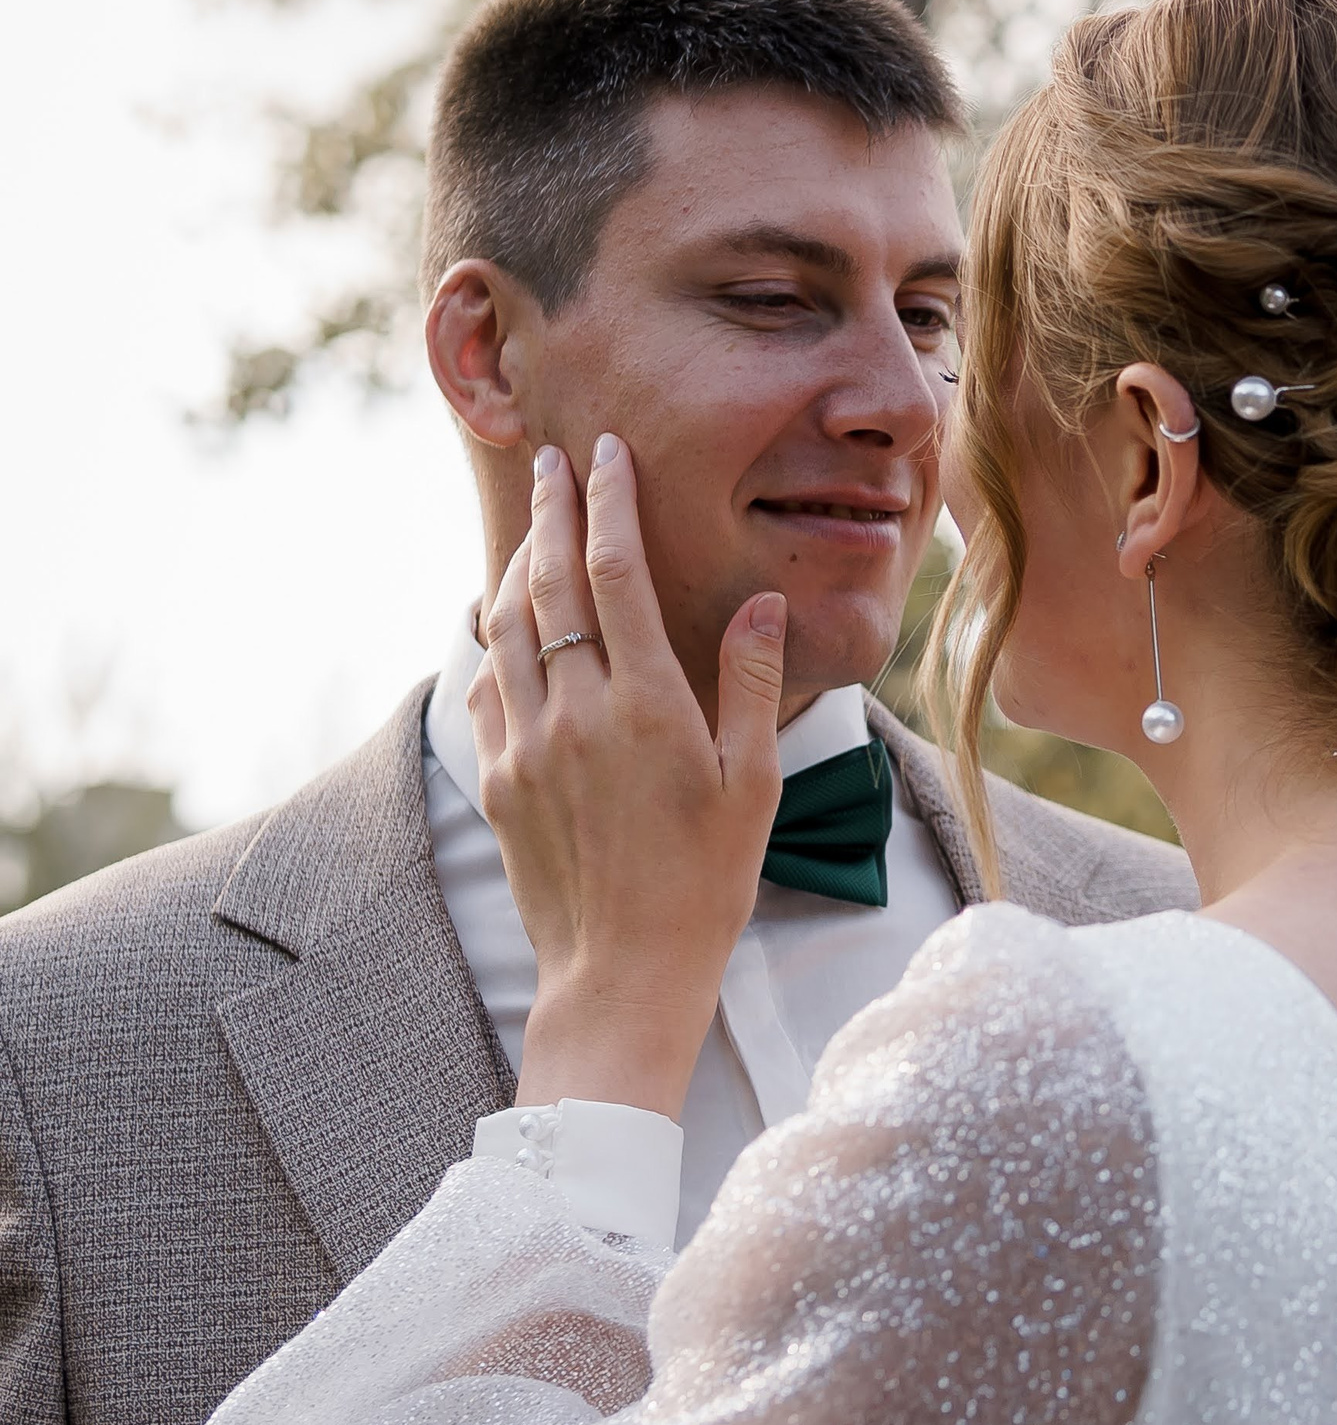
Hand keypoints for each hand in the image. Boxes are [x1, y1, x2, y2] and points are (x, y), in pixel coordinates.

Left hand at [468, 434, 786, 1117]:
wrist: (623, 972)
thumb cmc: (707, 881)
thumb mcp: (753, 781)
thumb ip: (754, 682)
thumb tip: (760, 602)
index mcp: (647, 702)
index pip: (615, 570)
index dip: (608, 501)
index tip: (606, 452)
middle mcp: (576, 710)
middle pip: (548, 580)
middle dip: (550, 510)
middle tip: (552, 461)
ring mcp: (526, 742)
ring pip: (505, 625)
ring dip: (517, 565)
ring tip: (532, 528)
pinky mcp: (499, 777)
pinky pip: (488, 683)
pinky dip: (495, 637)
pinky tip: (508, 625)